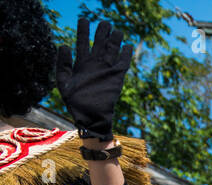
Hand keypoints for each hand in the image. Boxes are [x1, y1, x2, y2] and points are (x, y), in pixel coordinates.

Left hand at [56, 19, 133, 140]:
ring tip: (116, 29)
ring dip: (114, 40)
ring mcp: (106, 71)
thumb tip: (64, 44)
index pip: (82, 43)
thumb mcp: (63, 81)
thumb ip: (63, 63)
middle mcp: (94, 65)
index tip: (84, 19)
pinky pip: (123, 64)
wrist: (89, 117)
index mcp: (81, 64)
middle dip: (101, 32)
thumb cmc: (74, 102)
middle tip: (104, 22)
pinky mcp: (116, 79)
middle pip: (99, 44)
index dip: (83, 31)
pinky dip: (126, 55)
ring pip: (111, 51)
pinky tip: (127, 46)